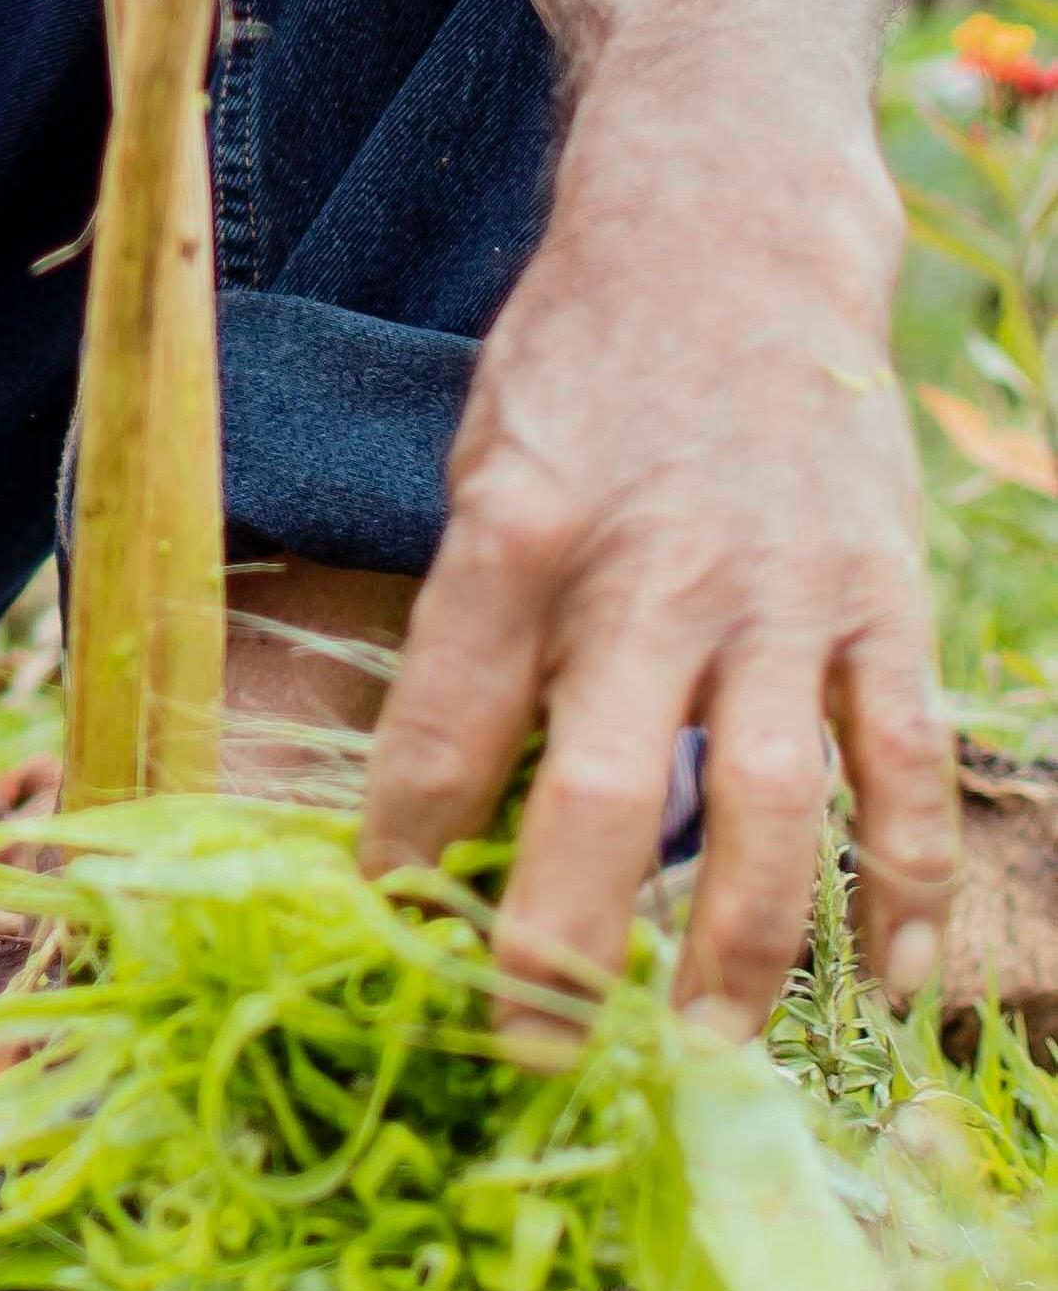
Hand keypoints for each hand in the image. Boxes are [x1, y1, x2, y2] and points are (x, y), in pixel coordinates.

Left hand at [356, 103, 955, 1039]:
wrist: (725, 235)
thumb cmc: (578, 368)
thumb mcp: (482, 464)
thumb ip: (479, 622)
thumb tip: (456, 796)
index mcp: (518, 531)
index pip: (445, 725)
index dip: (409, 843)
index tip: (386, 929)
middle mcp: (651, 571)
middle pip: (605, 794)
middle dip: (564, 943)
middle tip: (532, 1055)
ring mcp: (781, 592)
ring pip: (772, 806)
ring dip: (740, 948)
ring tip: (702, 1053)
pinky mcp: (882, 597)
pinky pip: (903, 763)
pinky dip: (904, 879)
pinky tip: (895, 978)